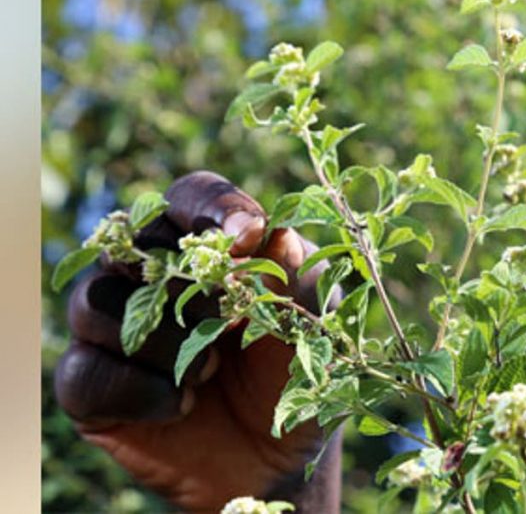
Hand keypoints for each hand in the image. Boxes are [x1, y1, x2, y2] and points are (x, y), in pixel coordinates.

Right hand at [54, 171, 340, 512]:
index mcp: (209, 248)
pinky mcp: (94, 387)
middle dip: (185, 283)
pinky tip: (183, 406)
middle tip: (229, 320)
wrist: (278, 457)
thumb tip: (267, 229)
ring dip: (159, 339)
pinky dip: (139, 390)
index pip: (191, 195)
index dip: (211, 206)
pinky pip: (86, 371)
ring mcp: (115, 331)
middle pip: (132, 241)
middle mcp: (151, 277)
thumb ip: (293, 273)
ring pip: (95, 301)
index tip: (246, 236)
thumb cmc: (297, 376)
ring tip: (208, 370)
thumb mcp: (312, 323)